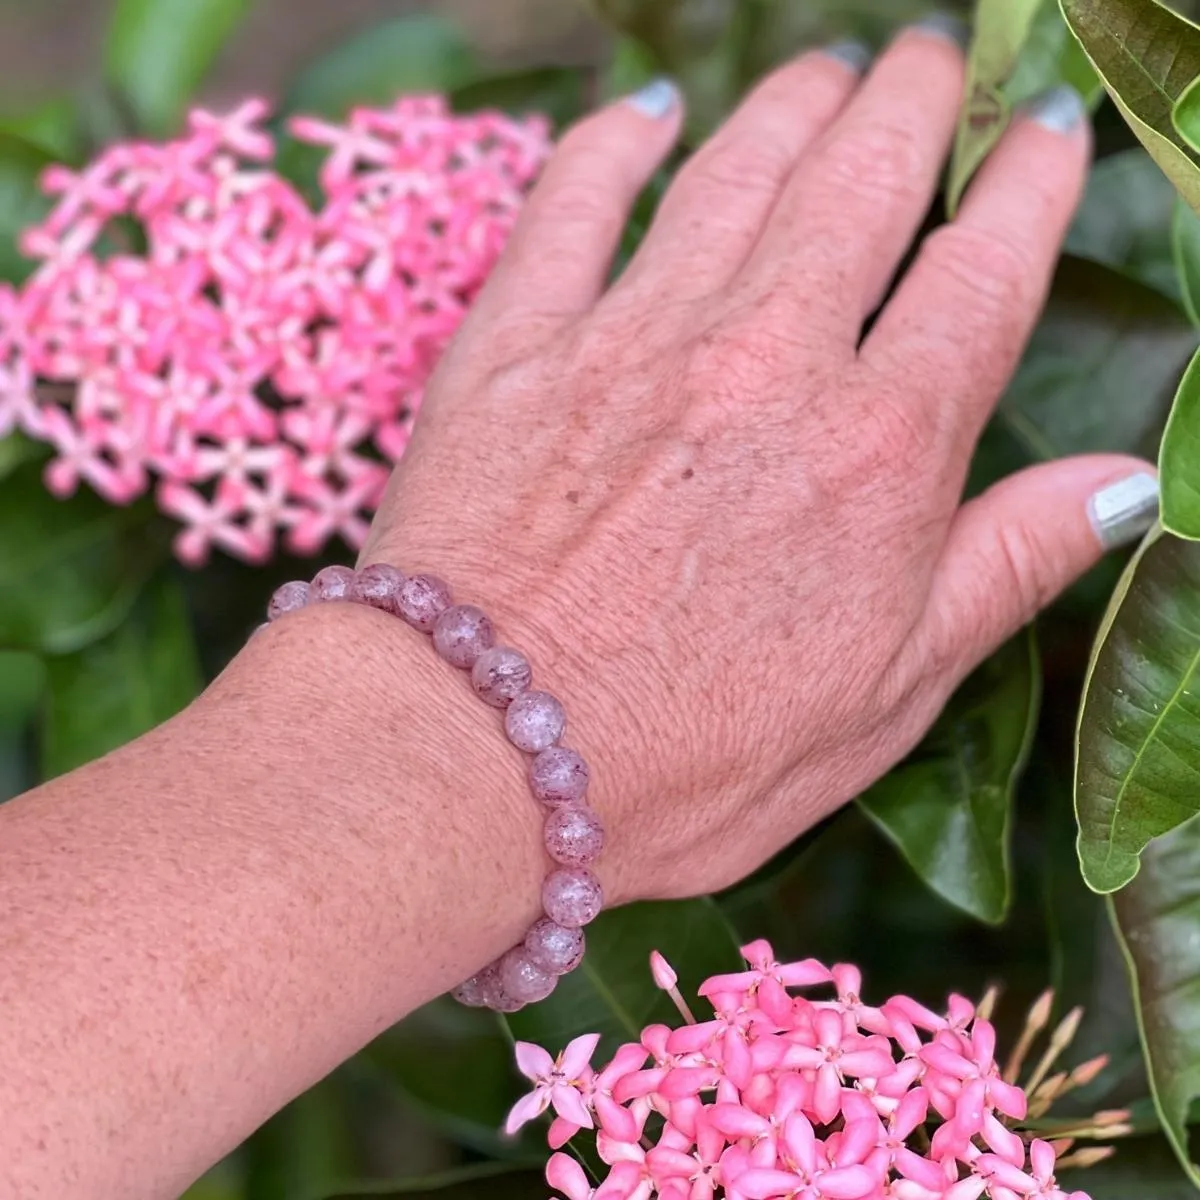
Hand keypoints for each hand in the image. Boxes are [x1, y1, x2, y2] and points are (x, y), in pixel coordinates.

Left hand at [361, 26, 1149, 904]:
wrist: (481, 754)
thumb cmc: (687, 755)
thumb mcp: (883, 695)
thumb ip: (1003, 571)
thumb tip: (1124, 486)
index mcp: (876, 450)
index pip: (983, 272)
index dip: (1031, 185)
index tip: (1051, 133)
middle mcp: (765, 361)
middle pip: (864, 180)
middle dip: (918, 103)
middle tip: (939, 63)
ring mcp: (633, 339)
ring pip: (737, 168)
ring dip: (794, 102)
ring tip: (828, 69)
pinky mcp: (517, 345)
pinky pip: (574, 201)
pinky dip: (614, 141)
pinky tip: (647, 112)